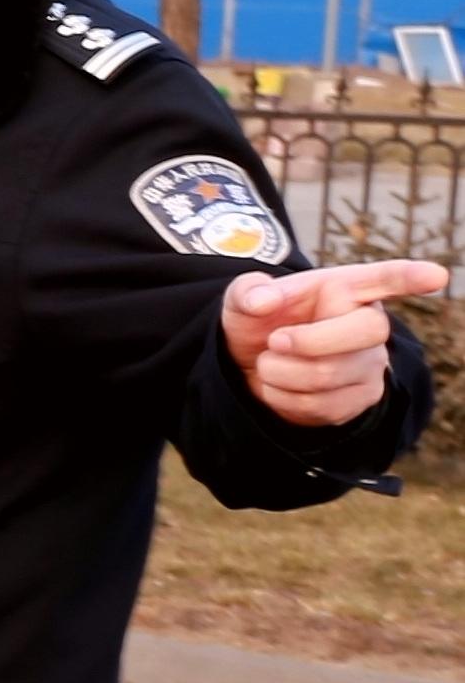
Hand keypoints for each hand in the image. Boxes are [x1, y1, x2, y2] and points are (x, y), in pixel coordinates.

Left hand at [224, 259, 445, 429]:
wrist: (254, 366)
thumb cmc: (262, 322)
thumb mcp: (245, 299)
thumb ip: (248, 291)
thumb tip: (261, 301)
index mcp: (348, 289)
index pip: (386, 279)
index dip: (410, 278)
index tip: (436, 276)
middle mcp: (370, 324)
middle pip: (366, 331)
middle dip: (309, 341)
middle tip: (274, 341)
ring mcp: (371, 363)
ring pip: (329, 374)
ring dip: (280, 372)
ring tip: (269, 362)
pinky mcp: (361, 399)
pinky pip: (319, 406)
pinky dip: (281, 397)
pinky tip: (279, 384)